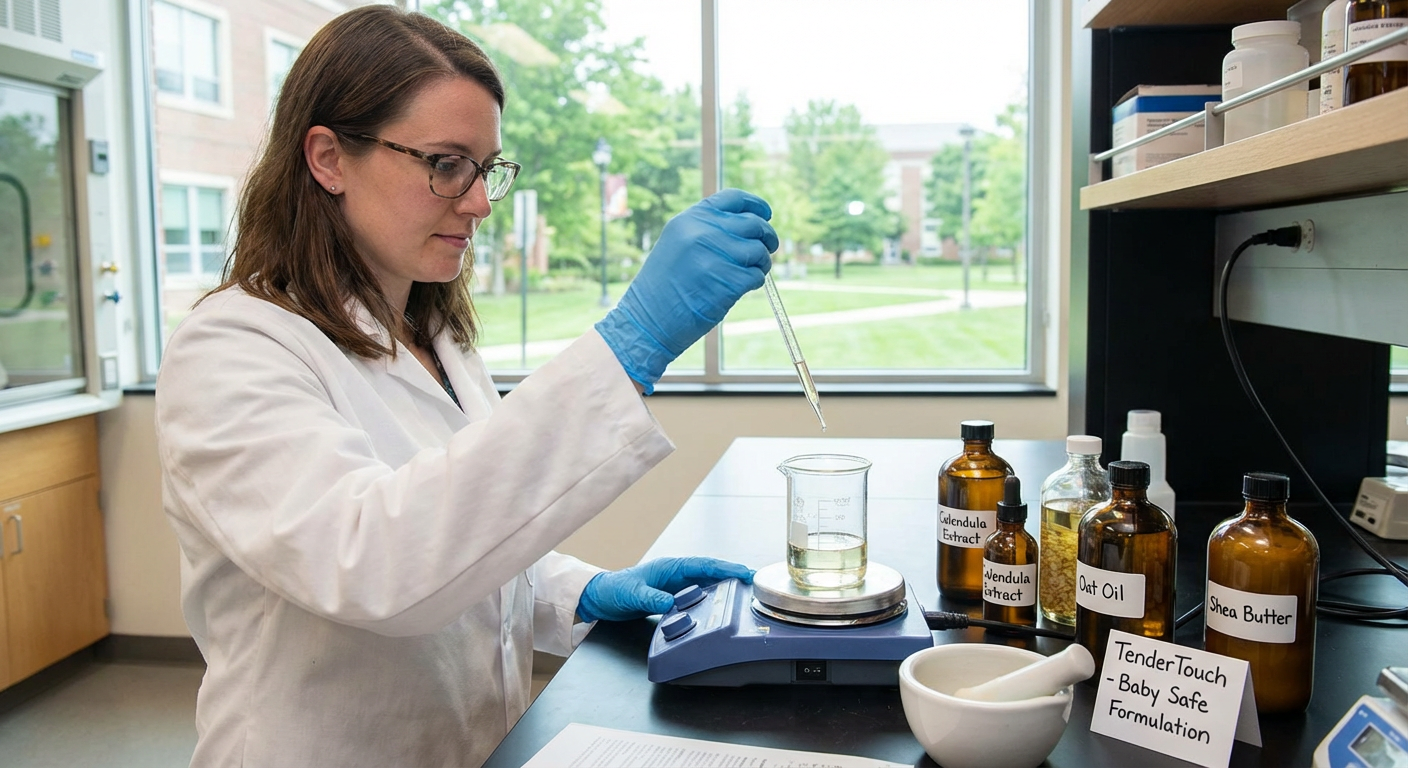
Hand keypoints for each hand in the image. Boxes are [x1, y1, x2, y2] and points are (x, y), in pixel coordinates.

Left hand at [576, 557, 753, 622]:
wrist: (600, 599)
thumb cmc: (614, 590)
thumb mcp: (632, 594)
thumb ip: (652, 598)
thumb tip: (671, 604)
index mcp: (670, 567)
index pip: (705, 565)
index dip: (727, 568)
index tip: (745, 572)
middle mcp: (677, 575)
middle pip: (712, 574)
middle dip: (734, 577)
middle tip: (757, 585)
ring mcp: (676, 588)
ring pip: (708, 587)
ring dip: (726, 591)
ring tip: (746, 598)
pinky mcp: (673, 600)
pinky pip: (698, 600)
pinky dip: (712, 604)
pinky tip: (722, 611)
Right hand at [595, 189, 777, 393]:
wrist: (648, 320)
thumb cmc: (665, 286)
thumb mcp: (678, 244)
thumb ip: (708, 230)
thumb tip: (750, 225)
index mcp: (690, 219)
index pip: (733, 199)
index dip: (755, 205)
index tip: (766, 214)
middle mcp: (702, 232)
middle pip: (753, 224)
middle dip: (767, 237)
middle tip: (769, 248)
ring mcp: (715, 256)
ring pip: (758, 250)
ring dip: (762, 262)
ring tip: (751, 272)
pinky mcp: (727, 281)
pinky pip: (756, 275)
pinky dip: (755, 282)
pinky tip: (742, 288)